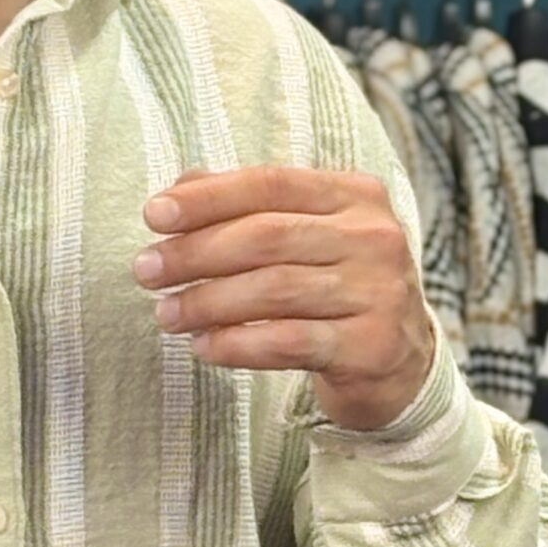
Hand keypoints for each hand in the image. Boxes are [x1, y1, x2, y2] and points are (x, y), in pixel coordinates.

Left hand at [134, 165, 433, 430]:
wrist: (401, 363)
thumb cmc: (336, 289)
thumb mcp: (305, 236)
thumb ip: (248, 207)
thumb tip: (180, 186)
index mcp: (355, 195)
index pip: (270, 183)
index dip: (208, 198)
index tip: (153, 215)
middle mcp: (373, 237)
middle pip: (266, 236)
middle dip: (195, 253)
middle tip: (146, 271)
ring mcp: (378, 292)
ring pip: (274, 290)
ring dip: (207, 302)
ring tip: (167, 314)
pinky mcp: (371, 347)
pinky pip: (289, 342)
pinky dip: (237, 344)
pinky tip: (203, 347)